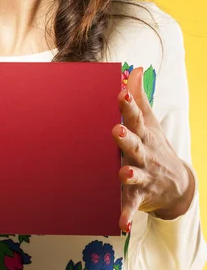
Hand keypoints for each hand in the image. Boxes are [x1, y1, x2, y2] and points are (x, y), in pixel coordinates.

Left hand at [112, 66, 194, 231]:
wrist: (176, 184)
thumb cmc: (154, 145)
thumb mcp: (150, 120)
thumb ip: (139, 96)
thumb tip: (134, 68)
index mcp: (143, 133)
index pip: (135, 117)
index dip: (129, 105)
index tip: (121, 93)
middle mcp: (144, 154)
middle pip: (135, 145)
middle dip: (126, 139)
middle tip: (116, 132)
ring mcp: (143, 175)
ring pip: (135, 174)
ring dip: (129, 175)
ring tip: (123, 174)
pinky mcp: (139, 196)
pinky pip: (131, 205)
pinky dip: (127, 215)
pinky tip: (121, 223)